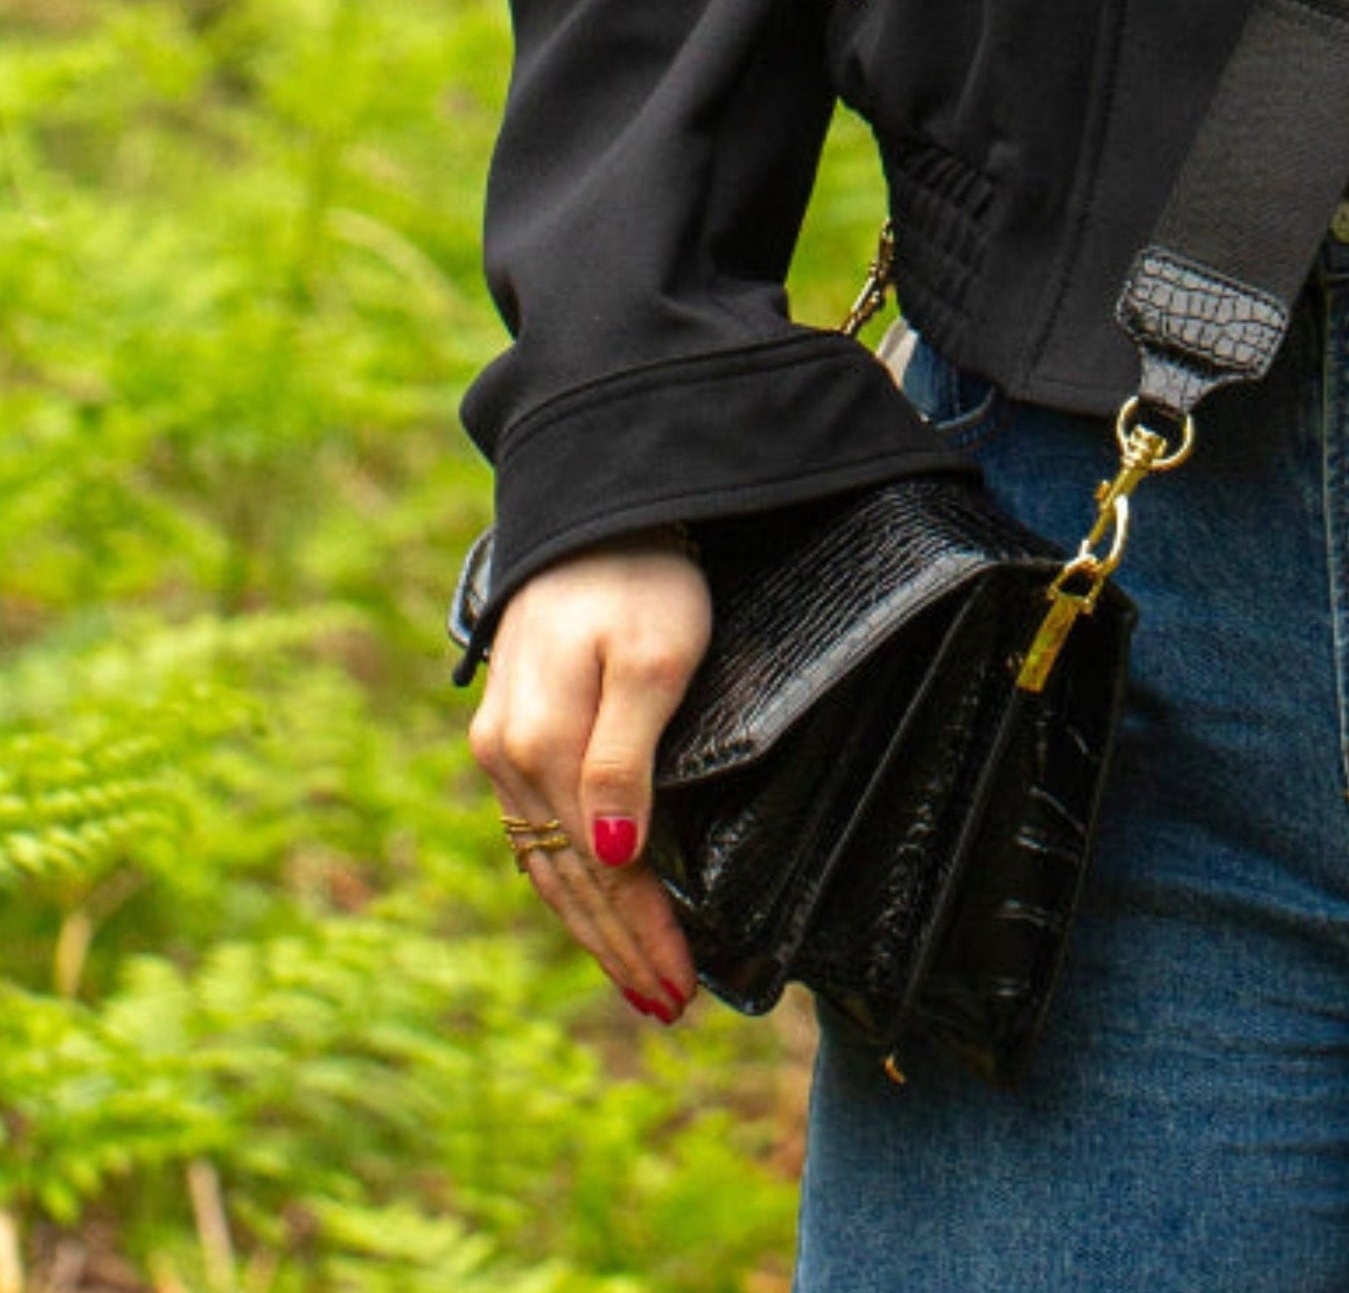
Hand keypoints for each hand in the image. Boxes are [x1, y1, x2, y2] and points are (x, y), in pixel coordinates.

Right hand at [468, 533, 711, 1021]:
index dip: (642, 931)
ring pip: (548, 862)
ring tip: (640, 978)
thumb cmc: (640, 575)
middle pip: (570, 878)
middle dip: (620, 947)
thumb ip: (627, 756)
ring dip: (593, 925)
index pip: (603, 868)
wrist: (592, 507)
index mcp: (543, 745)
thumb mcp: (655, 657)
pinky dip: (570, 880)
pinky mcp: (508, 734)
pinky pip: (536, 831)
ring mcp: (501, 748)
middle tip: (668, 1004)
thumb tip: (615, 852)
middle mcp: (508, 758)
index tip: (682, 987)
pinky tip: (594, 904)